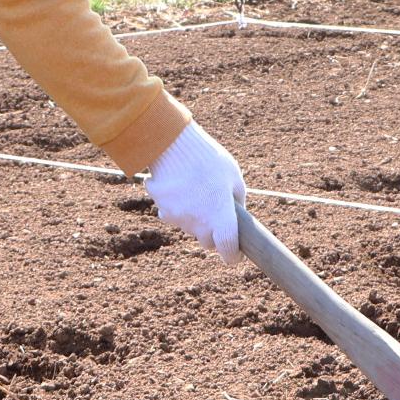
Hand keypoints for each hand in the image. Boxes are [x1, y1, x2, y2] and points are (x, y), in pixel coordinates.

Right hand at [143, 123, 246, 261]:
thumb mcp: (233, 176)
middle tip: (215, 211)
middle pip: (207, 241)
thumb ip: (237, 200)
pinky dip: (176, 206)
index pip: (228, 249)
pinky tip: (179, 187)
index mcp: (221, 216)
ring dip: (194, 217)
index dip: (233, 256)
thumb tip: (237, 215)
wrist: (173, 143)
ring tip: (195, 189)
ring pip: (189, 227)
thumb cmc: (209, 158)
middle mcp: (199, 223)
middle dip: (212, 233)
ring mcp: (179, 219)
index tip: (235, 255)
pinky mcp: (162, 210)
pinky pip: (172, 215)